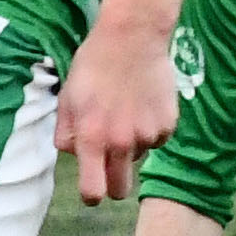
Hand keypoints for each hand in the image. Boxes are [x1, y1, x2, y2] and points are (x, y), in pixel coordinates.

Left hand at [67, 12, 179, 204]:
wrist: (130, 40)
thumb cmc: (91, 68)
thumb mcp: (66, 101)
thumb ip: (66, 134)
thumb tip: (74, 154)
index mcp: (92, 139)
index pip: (93, 189)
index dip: (91, 195)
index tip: (92, 194)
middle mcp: (122, 143)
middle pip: (121, 187)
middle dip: (113, 183)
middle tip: (108, 165)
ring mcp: (148, 134)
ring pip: (138, 158)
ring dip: (130, 146)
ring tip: (123, 113)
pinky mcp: (168, 124)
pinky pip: (156, 139)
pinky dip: (148, 130)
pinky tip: (141, 105)